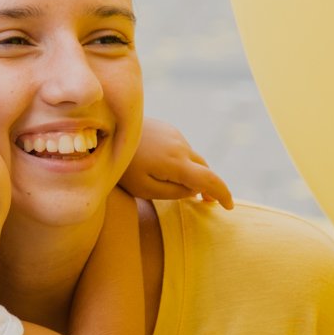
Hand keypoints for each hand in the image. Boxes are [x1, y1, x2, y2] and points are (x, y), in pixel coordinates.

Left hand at [119, 117, 233, 208]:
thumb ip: (173, 192)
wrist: (105, 131)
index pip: (209, 180)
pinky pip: (180, 148)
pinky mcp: (167, 128)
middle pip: (203, 168)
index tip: (228, 207)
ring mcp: (174, 134)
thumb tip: (194, 190)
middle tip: (206, 202)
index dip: (223, 194)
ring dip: (191, 172)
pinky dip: (181, 160)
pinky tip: (163, 167)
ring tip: (179, 186)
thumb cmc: (121, 167)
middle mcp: (180, 146)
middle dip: (207, 185)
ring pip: (191, 158)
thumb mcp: (144, 188)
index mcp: (177, 163)